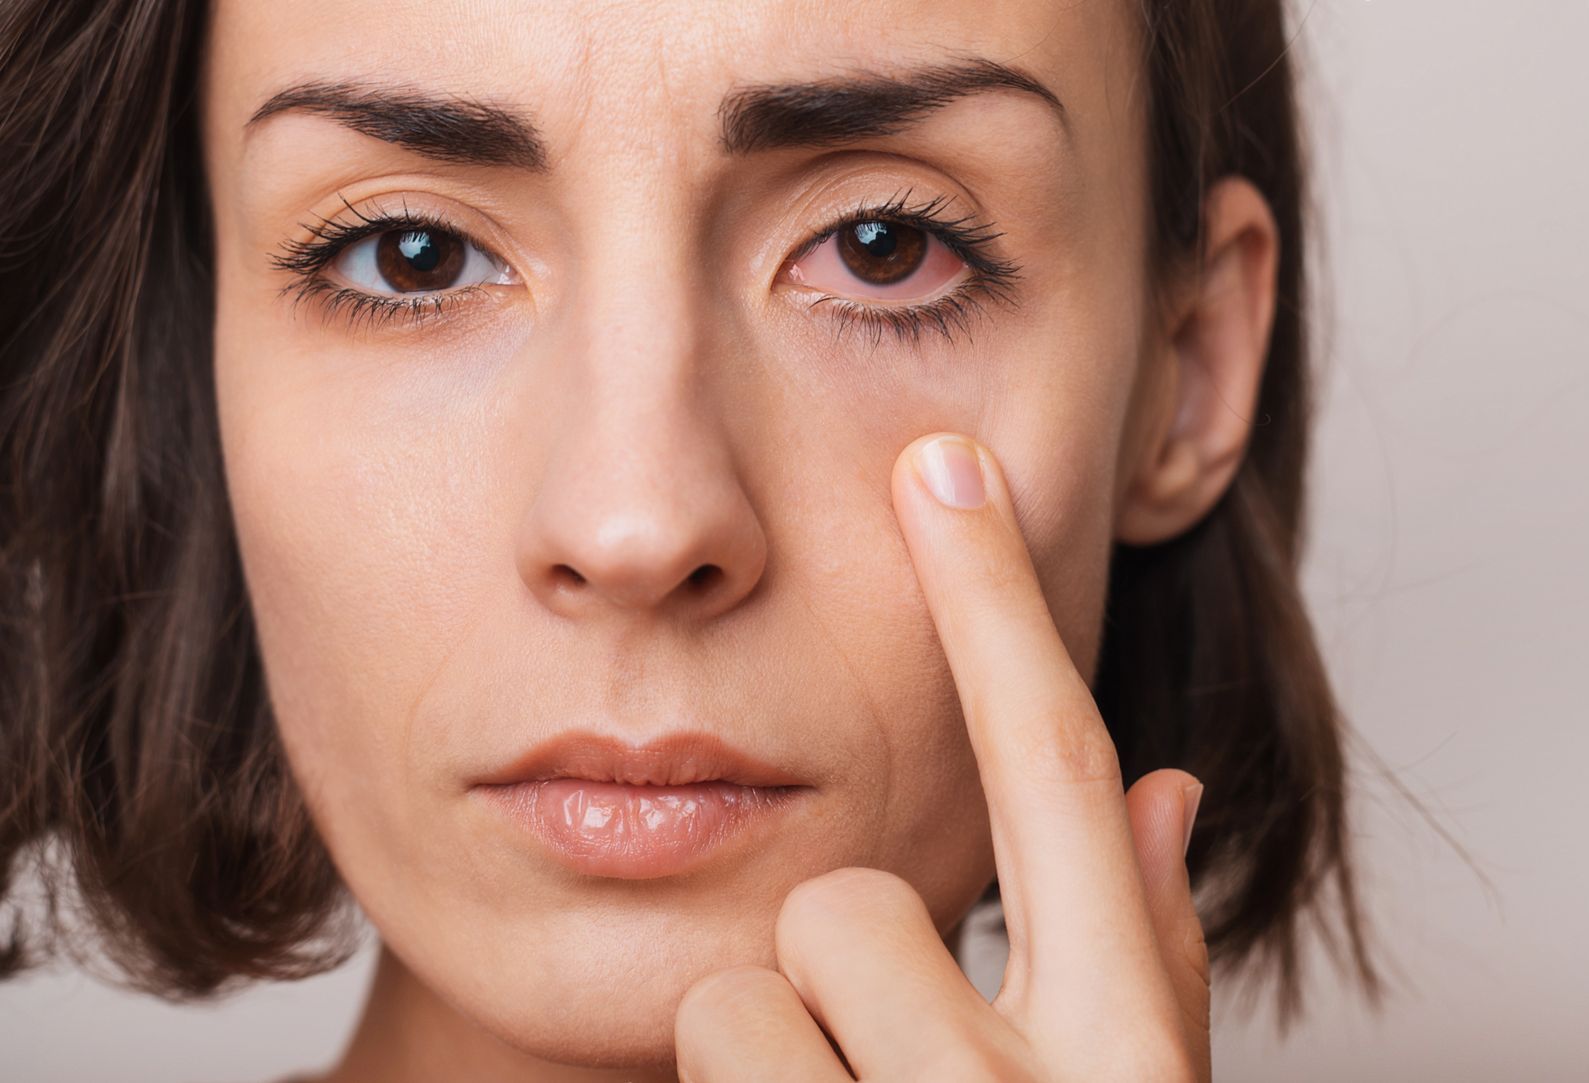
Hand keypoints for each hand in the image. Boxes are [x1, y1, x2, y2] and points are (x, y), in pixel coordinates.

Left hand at [674, 433, 1209, 1081]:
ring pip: (747, 995)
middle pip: (849, 900)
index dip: (995, 604)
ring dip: (777, 1056)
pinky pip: (693, 1052)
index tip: (943, 463)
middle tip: (874, 1060)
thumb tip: (1162, 787)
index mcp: (1123, 1054)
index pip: (1054, 774)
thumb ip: (1149, 953)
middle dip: (840, 961)